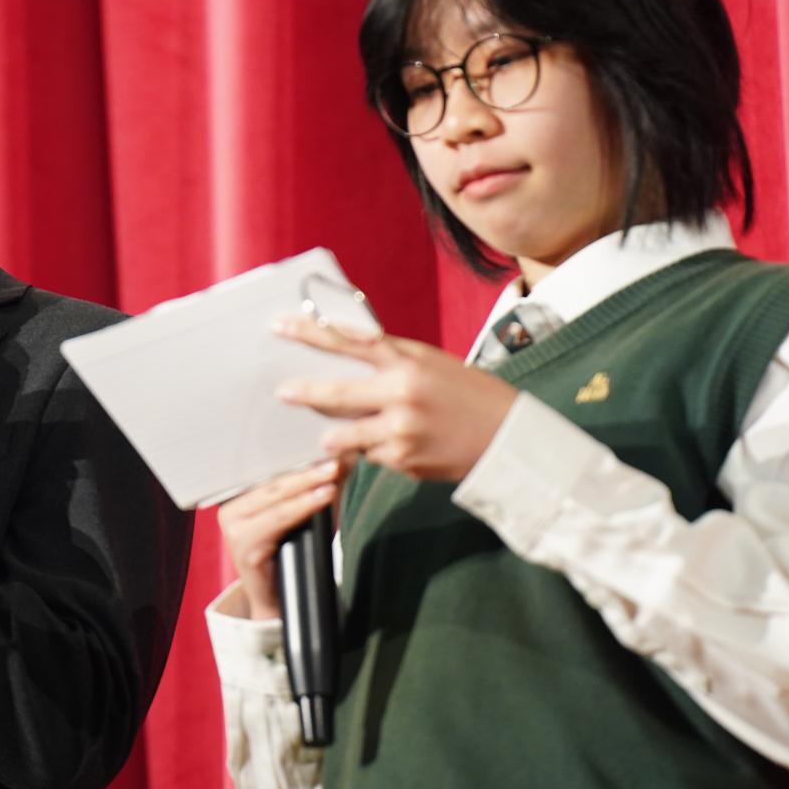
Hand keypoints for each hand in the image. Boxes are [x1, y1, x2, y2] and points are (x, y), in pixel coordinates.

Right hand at [216, 458, 344, 619]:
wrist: (278, 600)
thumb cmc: (290, 554)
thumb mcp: (299, 516)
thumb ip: (312, 490)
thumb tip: (341, 461)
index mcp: (236, 499)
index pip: (269, 473)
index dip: (296, 460)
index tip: (323, 446)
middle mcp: (228, 510)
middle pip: (272, 483)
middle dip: (306, 470)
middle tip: (333, 459)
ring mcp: (232, 528)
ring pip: (276, 498)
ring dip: (307, 484)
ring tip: (332, 474)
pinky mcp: (244, 546)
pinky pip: (279, 519)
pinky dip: (304, 506)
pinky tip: (323, 497)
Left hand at [271, 315, 517, 482]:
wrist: (508, 438)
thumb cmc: (468, 393)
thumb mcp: (431, 362)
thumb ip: (390, 357)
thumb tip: (344, 349)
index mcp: (408, 362)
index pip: (349, 342)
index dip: (310, 333)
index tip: (280, 326)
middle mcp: (401, 395)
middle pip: (336, 395)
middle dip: (305, 394)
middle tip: (283, 393)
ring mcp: (401, 432)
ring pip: (345, 435)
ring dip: (334, 437)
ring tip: (328, 437)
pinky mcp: (403, 461)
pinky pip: (371, 456)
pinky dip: (371, 451)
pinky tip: (391, 448)